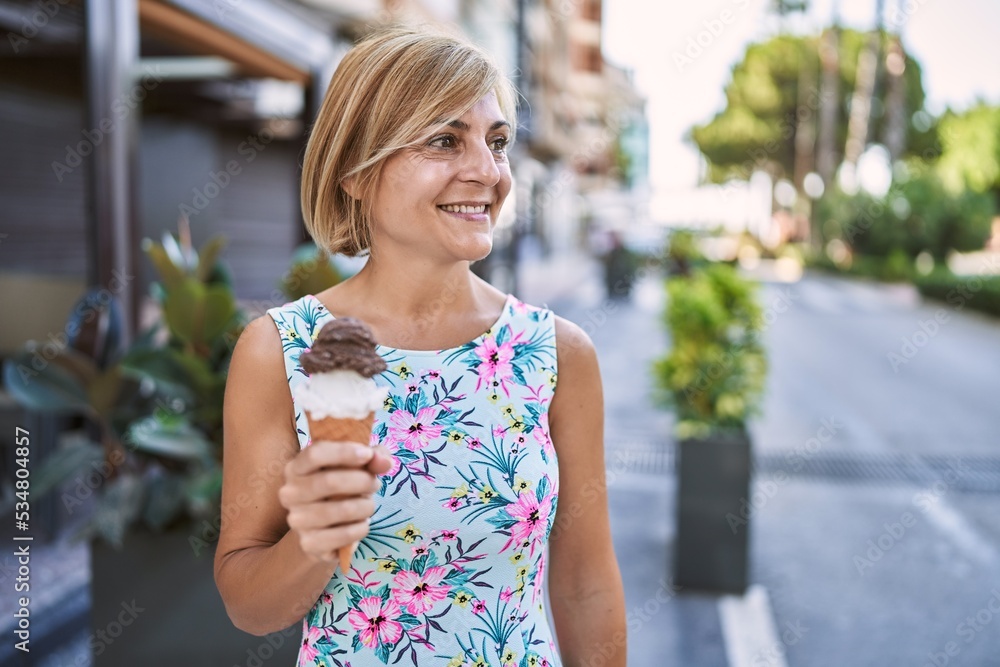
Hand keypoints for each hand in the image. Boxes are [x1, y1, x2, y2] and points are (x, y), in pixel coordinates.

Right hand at [278, 441, 392, 562]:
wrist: (323, 529)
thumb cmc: (341, 488)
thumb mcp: (356, 466)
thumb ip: (372, 457)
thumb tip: (384, 462)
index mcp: (296, 467)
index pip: (315, 454)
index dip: (344, 452)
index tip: (367, 455)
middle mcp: (290, 493)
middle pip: (330, 482)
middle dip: (363, 481)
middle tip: (375, 484)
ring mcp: (297, 520)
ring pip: (342, 510)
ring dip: (366, 506)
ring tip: (368, 506)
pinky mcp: (309, 543)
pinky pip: (344, 535)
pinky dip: (361, 529)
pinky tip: (362, 525)